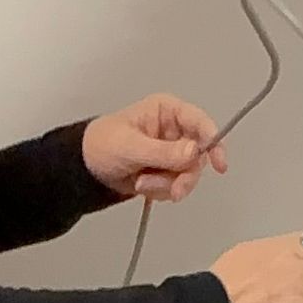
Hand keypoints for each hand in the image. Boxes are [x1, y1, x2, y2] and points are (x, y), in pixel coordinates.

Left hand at [82, 97, 225, 204]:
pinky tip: (142, 185)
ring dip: (166, 185)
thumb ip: (163, 152)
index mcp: (167, 112)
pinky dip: (160, 191)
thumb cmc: (100, 145)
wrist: (84, 170)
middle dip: (183, 176)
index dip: (213, 142)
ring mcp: (170, 153)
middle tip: (172, 190)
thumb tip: (193, 152)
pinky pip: (176, 186)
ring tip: (142, 183)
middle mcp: (174, 131)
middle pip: (199, 156)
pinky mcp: (165, 172)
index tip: (219, 163)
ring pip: (188, 175)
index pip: (200, 123)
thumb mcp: (131, 147)